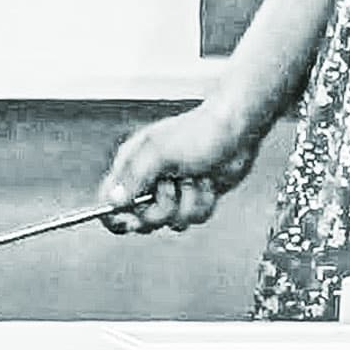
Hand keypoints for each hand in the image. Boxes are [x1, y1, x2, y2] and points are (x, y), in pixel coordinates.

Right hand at [97, 101, 262, 235]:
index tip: (131, 221)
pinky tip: (209, 182)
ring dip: (188, 202)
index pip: (109, 200)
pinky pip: (194, 218)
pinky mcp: (194, 197)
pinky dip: (204, 202)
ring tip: (196, 178)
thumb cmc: (201, 131)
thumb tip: (113, 202)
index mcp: (134, 165)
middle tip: (172, 186)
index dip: (115, 217)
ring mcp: (173, 190)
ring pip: (171, 221)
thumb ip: (134, 178)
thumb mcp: (161, 152)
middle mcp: (150, 180)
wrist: (240, 128)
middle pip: (140, 220)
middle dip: (162, 208)